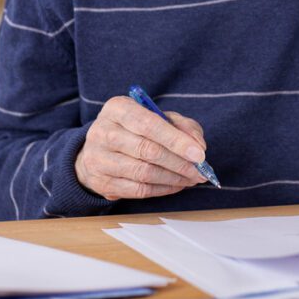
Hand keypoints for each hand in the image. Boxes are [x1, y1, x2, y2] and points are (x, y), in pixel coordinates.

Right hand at [75, 96, 208, 200]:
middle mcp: (103, 132)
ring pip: (144, 173)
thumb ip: (182, 126)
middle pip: (147, 150)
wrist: (98, 149)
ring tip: (191, 178)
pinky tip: (176, 185)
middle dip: (179, 163)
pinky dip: (163, 189)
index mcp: (117, 108)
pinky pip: (138, 190)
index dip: (177, 140)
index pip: (149, 124)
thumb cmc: (134, 129)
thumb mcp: (156, 117)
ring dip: (174, 178)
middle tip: (200, 171)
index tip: (199, 154)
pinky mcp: (101, 182)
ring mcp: (98, 159)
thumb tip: (198, 146)